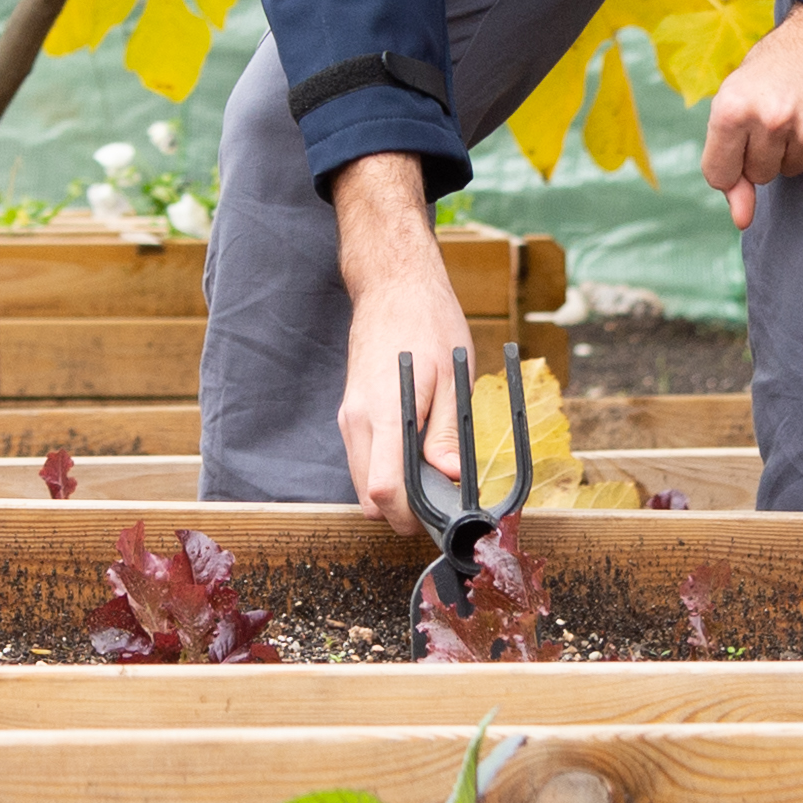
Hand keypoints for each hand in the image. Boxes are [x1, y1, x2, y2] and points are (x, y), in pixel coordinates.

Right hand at [326, 153, 474, 538]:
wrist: (391, 285)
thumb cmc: (428, 323)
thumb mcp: (453, 377)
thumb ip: (447, 433)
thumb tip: (449, 478)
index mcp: (385, 413)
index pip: (383, 490)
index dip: (410, 516)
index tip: (440, 517)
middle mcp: (357, 420)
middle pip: (369, 497)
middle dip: (402, 511)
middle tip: (442, 501)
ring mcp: (349, 417)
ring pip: (363, 481)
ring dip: (394, 492)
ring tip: (433, 474)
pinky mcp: (351, 413)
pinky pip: (364, 459)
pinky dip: (386, 470)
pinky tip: (416, 453)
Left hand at [700, 4, 802, 229]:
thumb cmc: (782, 61)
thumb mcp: (741, 95)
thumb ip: (730, 158)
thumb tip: (741, 218)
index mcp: (732, 107)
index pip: (719, 174)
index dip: (730, 167)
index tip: (741, 147)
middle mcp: (769, 121)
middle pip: (759, 174)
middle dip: (765, 152)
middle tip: (780, 112)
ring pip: (792, 171)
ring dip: (796, 148)